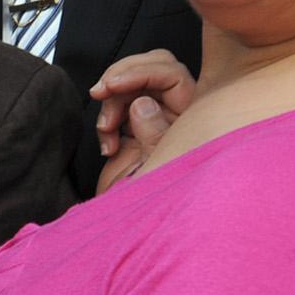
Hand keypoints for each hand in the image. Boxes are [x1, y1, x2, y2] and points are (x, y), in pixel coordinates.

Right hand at [89, 49, 196, 193]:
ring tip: (105, 132)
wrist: (133, 227)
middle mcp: (178, 113)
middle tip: (100, 92)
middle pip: (154, 66)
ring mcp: (157, 119)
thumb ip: (154, 135)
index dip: (139, 73)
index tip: (111, 86)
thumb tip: (143, 104)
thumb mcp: (157, 171)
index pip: (170, 74)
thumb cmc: (155, 205)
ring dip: (111, 101)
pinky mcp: (137, 128)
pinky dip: (107, 118)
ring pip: (134, 83)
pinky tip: (107, 145)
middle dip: (123, 75)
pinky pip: (121, 104)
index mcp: (194, 118)